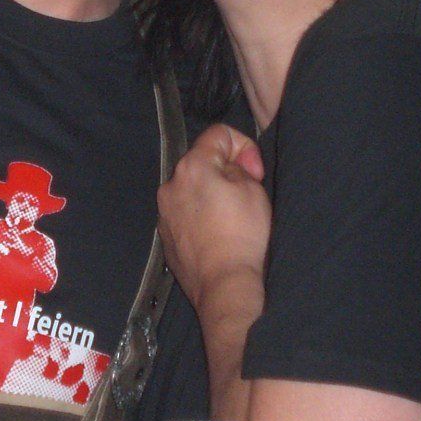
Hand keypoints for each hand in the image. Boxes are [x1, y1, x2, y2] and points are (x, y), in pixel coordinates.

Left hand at [157, 125, 270, 312]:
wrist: (225, 286)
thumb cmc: (244, 236)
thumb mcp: (253, 189)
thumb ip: (238, 167)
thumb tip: (229, 169)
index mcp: (192, 167)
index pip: (219, 134)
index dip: (244, 146)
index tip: (255, 172)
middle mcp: (171, 185)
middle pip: (202, 162)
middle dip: (227, 171)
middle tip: (248, 193)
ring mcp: (164, 212)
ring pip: (193, 189)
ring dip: (213, 194)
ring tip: (233, 217)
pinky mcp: (165, 236)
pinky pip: (186, 213)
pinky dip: (201, 215)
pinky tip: (219, 234)